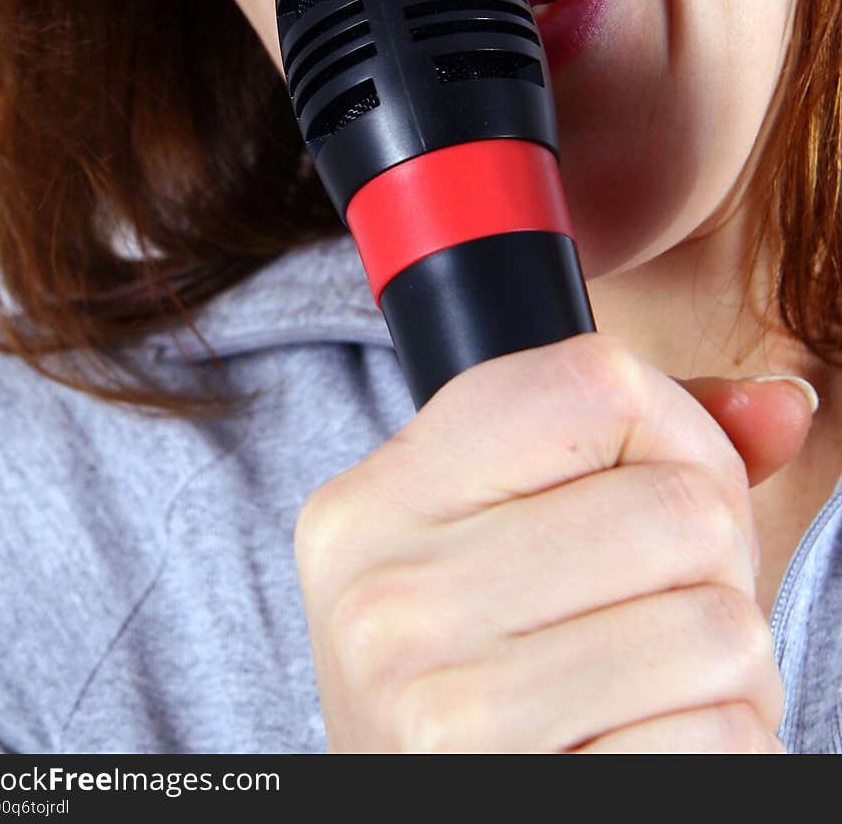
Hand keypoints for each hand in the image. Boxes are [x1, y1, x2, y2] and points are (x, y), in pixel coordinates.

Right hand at [295, 334, 814, 752]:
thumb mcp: (500, 536)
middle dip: (713, 562)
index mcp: (376, 503)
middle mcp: (391, 598)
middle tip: (655, 608)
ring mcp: (448, 711)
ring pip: (723, 627)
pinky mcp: (521, 797)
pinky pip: (723, 740)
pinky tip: (647, 746)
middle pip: (681, 508)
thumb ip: (644, 446)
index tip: (648, 486)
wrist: (411, 821)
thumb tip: (787, 404)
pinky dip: (723, 745)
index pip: (595, 383)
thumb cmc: (471, 672)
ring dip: (731, 666)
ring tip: (655, 685)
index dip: (671, 430)